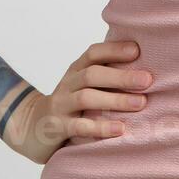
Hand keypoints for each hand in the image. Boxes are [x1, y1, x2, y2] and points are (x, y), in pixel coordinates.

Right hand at [0, 40, 153, 163]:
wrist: (31, 127)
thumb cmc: (70, 104)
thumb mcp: (83, 86)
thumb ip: (106, 76)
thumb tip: (146, 69)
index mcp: (76, 70)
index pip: (93, 53)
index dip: (114, 49)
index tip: (137, 50)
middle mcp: (68, 84)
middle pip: (92, 74)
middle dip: (121, 76)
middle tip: (147, 80)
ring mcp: (60, 105)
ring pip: (86, 97)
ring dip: (115, 100)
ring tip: (141, 103)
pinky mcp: (56, 127)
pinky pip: (79, 127)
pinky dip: (100, 128)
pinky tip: (120, 129)